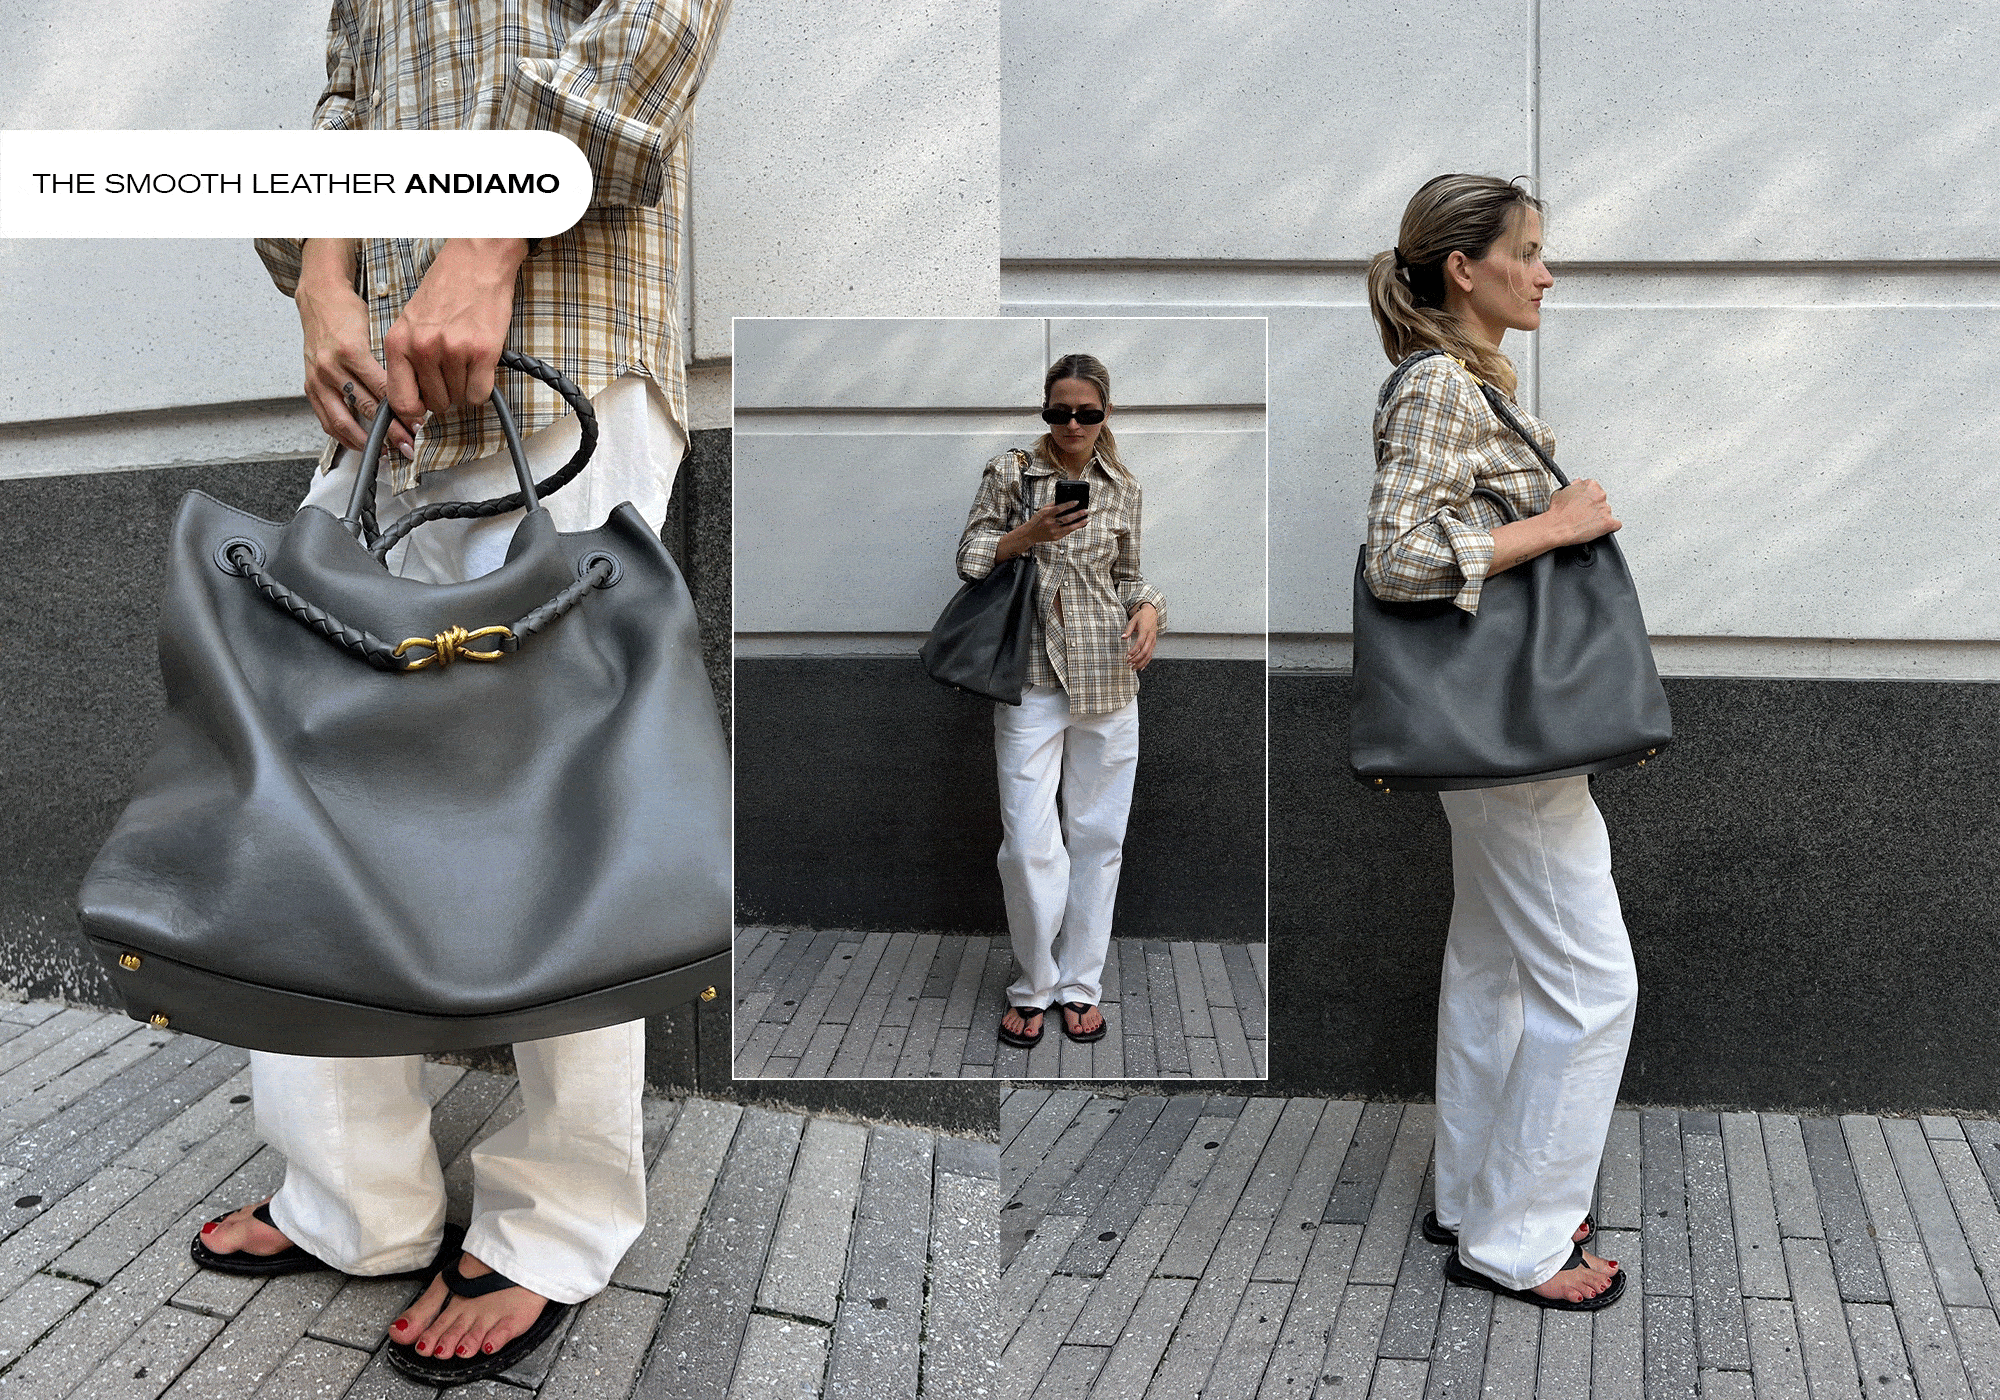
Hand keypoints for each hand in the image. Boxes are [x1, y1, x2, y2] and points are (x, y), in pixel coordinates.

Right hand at [294, 239, 412, 458]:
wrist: (319, 300)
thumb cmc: (350, 313)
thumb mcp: (375, 330)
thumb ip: (390, 362)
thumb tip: (414, 393)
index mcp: (352, 351)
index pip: (382, 389)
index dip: (402, 410)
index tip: (418, 425)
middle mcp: (331, 367)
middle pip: (365, 408)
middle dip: (389, 431)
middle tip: (408, 446)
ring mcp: (318, 379)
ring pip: (342, 420)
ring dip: (366, 441)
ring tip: (387, 453)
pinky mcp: (310, 386)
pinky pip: (326, 419)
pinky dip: (343, 436)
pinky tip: (360, 444)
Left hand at [381, 238, 528, 430]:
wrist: (476, 261)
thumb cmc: (447, 288)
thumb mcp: (411, 322)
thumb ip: (408, 358)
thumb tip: (414, 398)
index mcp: (398, 342)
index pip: (400, 400)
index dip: (414, 413)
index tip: (423, 412)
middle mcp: (422, 348)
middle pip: (435, 403)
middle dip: (446, 395)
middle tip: (452, 373)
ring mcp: (452, 351)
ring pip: (459, 399)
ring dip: (465, 387)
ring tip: (466, 360)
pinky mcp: (482, 352)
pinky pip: (480, 393)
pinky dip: (482, 386)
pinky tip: (480, 366)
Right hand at [997, 501, 1087, 559]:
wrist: (1030, 534)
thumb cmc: (1037, 520)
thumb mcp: (1042, 510)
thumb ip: (1052, 505)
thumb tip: (1065, 500)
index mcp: (1046, 514)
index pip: (1059, 508)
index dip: (1069, 504)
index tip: (1077, 501)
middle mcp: (1050, 523)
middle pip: (1066, 518)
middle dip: (1078, 514)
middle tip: (1086, 510)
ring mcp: (1053, 531)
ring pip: (1070, 527)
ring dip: (1080, 523)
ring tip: (1087, 518)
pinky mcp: (1056, 537)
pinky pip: (1068, 532)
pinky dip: (1075, 527)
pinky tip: (1080, 524)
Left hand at [1122, 602, 1158, 670]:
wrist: (1152, 613)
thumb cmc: (1142, 616)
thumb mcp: (1133, 620)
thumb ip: (1128, 630)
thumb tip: (1122, 637)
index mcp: (1145, 631)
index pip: (1140, 643)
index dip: (1133, 650)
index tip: (1127, 656)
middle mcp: (1151, 637)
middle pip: (1145, 651)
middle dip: (1137, 659)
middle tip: (1129, 664)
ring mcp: (1153, 641)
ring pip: (1149, 655)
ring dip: (1141, 663)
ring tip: (1133, 668)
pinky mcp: (1154, 643)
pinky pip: (1151, 654)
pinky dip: (1146, 662)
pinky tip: (1141, 667)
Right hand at [1544, 478, 1620, 545]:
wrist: (1556, 527)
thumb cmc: (1557, 512)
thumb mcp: (1561, 491)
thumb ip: (1574, 486)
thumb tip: (1578, 483)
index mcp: (1590, 485)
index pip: (1596, 490)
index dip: (1590, 498)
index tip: (1585, 504)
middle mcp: (1600, 495)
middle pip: (1602, 501)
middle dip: (1595, 508)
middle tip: (1584, 514)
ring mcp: (1605, 509)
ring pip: (1608, 513)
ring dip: (1600, 517)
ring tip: (1587, 523)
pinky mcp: (1608, 523)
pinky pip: (1616, 525)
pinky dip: (1610, 527)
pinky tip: (1600, 529)